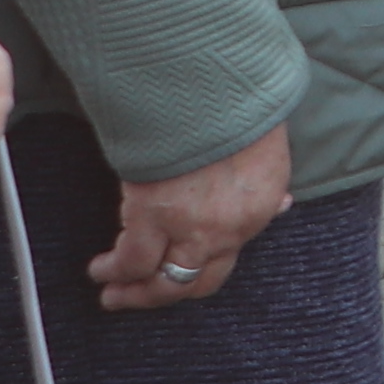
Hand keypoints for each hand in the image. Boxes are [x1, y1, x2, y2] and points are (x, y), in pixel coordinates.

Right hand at [89, 124, 290, 314]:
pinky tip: (101, 270)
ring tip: (114, 295)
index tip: (186, 266)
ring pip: (162, 282)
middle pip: (195, 283)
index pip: (229, 257)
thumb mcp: (270, 153)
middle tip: (141, 297)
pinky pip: (132, 260)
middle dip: (165, 294)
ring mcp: (189, 228)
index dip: (203, 267)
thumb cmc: (240, 108)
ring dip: (135, 294)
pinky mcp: (152, 216)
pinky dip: (114, 270)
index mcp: (258, 210)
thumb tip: (281, 204)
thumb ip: (269, 187)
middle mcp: (227, 230)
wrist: (211, 87)